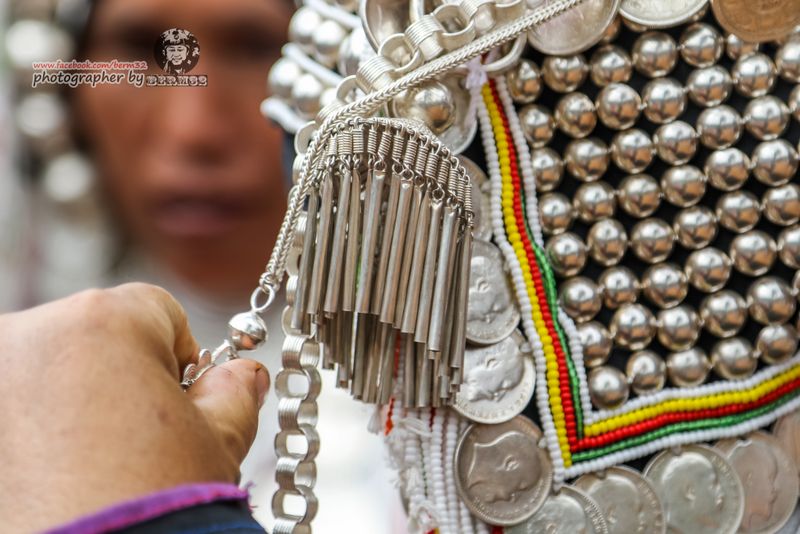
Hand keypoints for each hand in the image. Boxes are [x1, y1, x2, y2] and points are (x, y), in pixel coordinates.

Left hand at [0, 283, 268, 531]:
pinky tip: (55, 471)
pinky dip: (33, 428)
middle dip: (119, 377)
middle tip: (137, 439)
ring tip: (92, 463)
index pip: (156, 310)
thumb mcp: (219, 439)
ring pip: (48, 368)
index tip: (180, 401)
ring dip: (71, 400)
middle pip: (95, 334)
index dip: (178, 357)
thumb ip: (235, 389)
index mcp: (103, 319)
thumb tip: (242, 374)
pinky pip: (14, 405)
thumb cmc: (159, 505)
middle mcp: (30, 333)